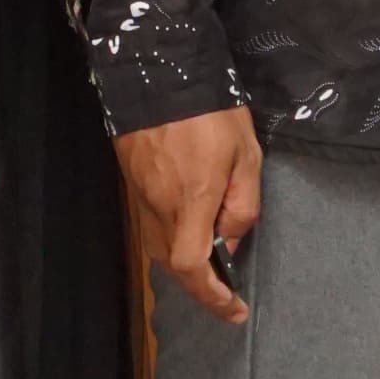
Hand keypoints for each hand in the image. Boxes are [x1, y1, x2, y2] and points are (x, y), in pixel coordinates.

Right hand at [116, 105, 262, 322]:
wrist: (158, 70)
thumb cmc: (211, 111)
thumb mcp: (246, 154)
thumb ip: (243, 204)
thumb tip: (231, 241)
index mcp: (191, 201)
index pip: (191, 267)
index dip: (212, 296)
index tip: (234, 308)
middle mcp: (160, 205)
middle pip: (173, 264)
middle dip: (200, 282)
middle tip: (228, 283)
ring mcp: (142, 194)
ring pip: (160, 246)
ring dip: (185, 260)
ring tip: (212, 254)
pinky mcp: (133, 181)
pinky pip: (153, 223)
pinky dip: (172, 236)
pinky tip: (191, 222)